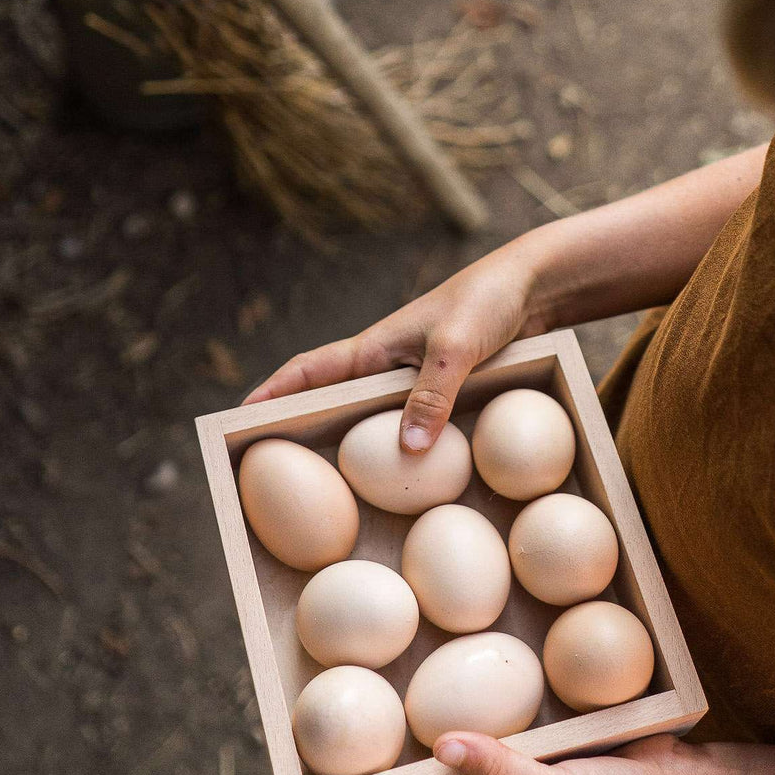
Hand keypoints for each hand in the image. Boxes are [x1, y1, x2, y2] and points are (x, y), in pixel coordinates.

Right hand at [243, 245, 548, 451]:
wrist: (534, 287)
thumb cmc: (486, 304)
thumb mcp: (457, 349)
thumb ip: (432, 395)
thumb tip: (408, 450)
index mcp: (373, 350)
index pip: (307, 372)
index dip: (272, 394)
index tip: (240, 419)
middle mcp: (384, 367)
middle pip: (329, 402)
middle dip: (299, 429)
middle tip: (273, 469)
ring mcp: (412, 381)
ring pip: (370, 419)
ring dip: (350, 446)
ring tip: (327, 487)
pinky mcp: (442, 391)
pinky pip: (409, 425)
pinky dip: (398, 449)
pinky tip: (404, 478)